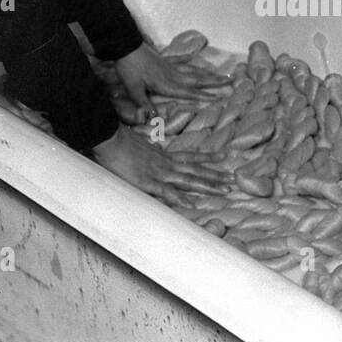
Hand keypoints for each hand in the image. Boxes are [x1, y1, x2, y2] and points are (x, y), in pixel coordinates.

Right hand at [91, 125, 230, 206]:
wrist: (108, 138)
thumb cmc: (119, 142)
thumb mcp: (139, 146)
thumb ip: (149, 152)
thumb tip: (153, 154)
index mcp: (164, 156)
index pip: (191, 156)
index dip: (208, 157)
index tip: (223, 157)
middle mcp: (166, 164)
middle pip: (196, 170)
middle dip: (215, 176)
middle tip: (233, 180)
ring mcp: (159, 173)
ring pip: (189, 180)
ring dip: (208, 186)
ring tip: (225, 190)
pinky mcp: (148, 182)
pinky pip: (167, 192)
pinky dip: (180, 198)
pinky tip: (192, 204)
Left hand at [113, 42, 231, 123]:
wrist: (124, 46)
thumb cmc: (128, 68)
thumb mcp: (133, 89)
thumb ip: (144, 103)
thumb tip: (153, 119)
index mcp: (166, 84)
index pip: (188, 92)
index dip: (203, 96)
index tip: (218, 98)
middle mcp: (172, 75)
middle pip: (196, 80)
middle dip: (214, 82)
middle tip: (230, 81)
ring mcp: (169, 66)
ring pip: (192, 70)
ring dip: (206, 73)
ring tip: (219, 73)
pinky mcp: (163, 59)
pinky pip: (179, 60)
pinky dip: (188, 59)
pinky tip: (194, 57)